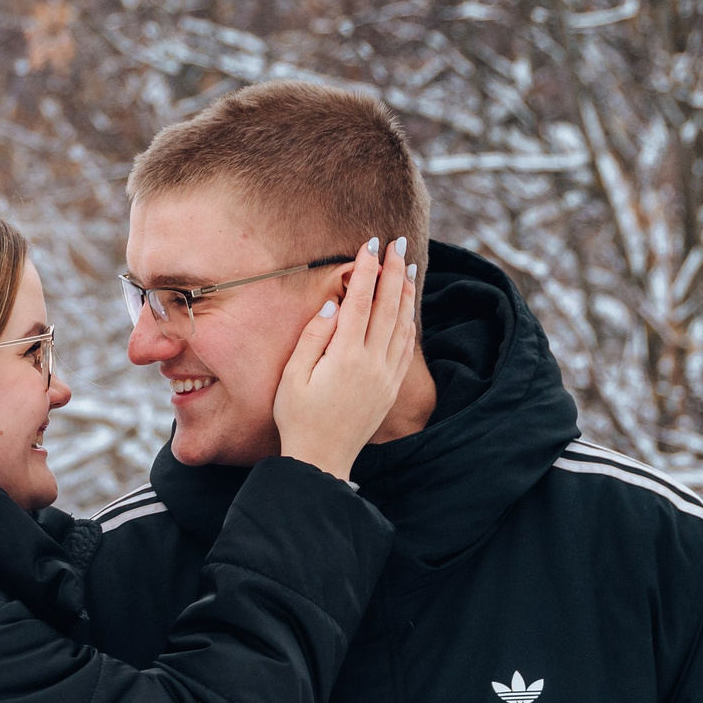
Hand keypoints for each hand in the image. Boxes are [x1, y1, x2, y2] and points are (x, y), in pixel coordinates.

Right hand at [272, 236, 419, 480]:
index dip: (367, 270)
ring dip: (407, 293)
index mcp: (345, 357)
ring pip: (403, 324)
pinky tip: (408, 309)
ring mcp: (386, 376)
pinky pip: (408, 348)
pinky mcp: (391, 388)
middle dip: (394, 272)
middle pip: (389, 306)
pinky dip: (410, 322)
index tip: (371, 245)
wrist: (322, 458)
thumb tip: (333, 304)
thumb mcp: (292, 376)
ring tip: (408, 268)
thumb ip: (313, 336)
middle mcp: (372, 363)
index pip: (361, 301)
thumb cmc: (297, 418)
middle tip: (398, 244)